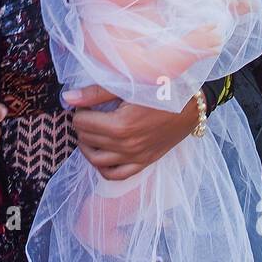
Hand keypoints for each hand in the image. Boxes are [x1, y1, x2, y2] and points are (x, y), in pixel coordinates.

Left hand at [66, 84, 199, 180]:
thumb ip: (95, 93)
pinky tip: (101, 153)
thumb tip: (68, 98)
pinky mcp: (144, 162)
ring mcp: (136, 157)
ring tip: (90, 132)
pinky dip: (103, 167)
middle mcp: (126, 146)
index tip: (87, 103)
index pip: (82, 123)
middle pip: (87, 140)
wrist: (193, 104)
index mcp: (121, 126)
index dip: (80, 111)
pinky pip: (116, 175)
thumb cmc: (163, 89)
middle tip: (87, 113)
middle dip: (82, 125)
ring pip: (97, 161)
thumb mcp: (128, 86)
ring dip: (87, 146)